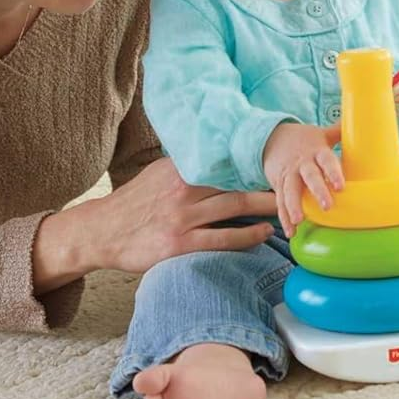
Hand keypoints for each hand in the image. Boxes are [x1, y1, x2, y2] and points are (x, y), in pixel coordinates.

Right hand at [67, 158, 277, 276]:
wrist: (101, 231)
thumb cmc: (134, 203)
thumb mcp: (157, 174)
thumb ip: (186, 166)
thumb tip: (215, 155)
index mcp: (180, 168)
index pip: (225, 159)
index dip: (254, 158)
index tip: (280, 155)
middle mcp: (183, 188)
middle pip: (237, 180)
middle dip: (269, 180)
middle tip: (297, 180)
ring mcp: (182, 216)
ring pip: (235, 207)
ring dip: (267, 207)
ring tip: (290, 207)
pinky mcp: (179, 244)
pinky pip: (222, 239)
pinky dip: (248, 236)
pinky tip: (265, 233)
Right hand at [262, 122, 343, 238]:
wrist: (272, 137)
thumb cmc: (304, 139)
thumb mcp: (321, 134)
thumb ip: (339, 132)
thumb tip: (362, 121)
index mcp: (316, 151)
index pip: (326, 161)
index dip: (333, 172)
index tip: (340, 186)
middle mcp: (302, 163)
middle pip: (310, 177)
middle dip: (317, 191)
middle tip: (327, 206)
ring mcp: (289, 175)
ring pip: (290, 191)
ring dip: (294, 206)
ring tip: (299, 221)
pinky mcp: (279, 185)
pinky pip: (281, 202)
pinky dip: (284, 217)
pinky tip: (291, 232)